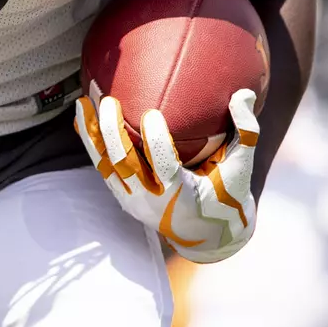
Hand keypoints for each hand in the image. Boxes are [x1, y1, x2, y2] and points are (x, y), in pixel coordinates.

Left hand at [74, 89, 259, 262]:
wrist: (209, 234)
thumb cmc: (228, 194)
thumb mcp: (241, 166)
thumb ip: (245, 130)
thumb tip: (244, 92)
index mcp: (183, 195)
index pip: (164, 166)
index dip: (155, 140)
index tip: (151, 112)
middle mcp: (153, 202)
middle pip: (125, 164)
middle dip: (112, 132)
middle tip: (109, 101)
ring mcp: (134, 202)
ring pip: (106, 166)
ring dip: (92, 135)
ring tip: (83, 103)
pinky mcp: (123, 198)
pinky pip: (103, 169)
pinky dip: (92, 145)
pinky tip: (81, 120)